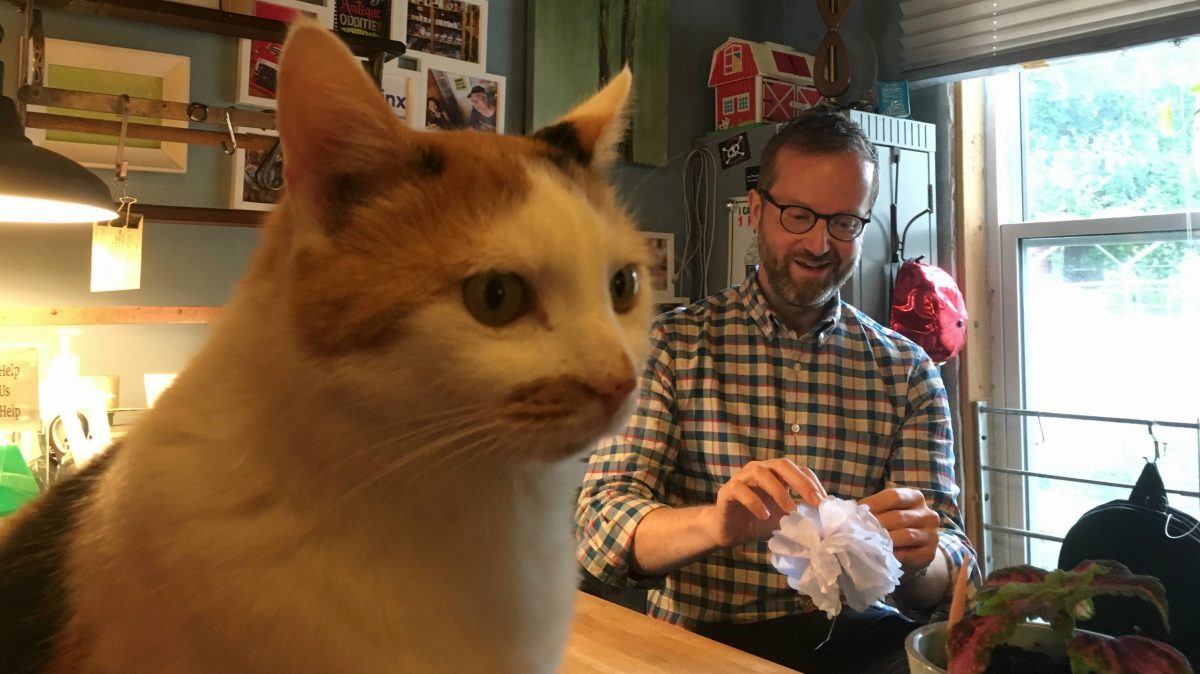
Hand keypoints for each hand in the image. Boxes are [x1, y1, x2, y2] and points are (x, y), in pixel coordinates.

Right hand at [704, 459, 826, 548]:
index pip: (798, 470)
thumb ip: (800, 517)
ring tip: (789, 510)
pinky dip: (755, 502)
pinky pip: (741, 490)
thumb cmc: (757, 522)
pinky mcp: (728, 490)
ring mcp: (742, 478)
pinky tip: (764, 516)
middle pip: (782, 465)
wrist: (729, 532)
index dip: (812, 483)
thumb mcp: (784, 520)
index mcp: (775, 474)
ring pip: (760, 473)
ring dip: (778, 491)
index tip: (824, 502)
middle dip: (800, 482)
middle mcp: (759, 470)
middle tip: (813, 502)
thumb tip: (824, 525)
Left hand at [860, 487, 939, 575]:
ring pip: (905, 535)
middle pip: (898, 517)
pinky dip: (892, 555)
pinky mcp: (929, 554)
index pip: (894, 497)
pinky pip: (908, 554)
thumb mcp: (888, 512)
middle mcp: (928, 514)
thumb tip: (852, 512)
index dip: (874, 504)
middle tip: (858, 531)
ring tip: (867, 542)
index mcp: (915, 497)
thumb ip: (875, 508)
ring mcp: (931, 535)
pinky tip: (880, 555)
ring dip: (884, 540)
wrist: (914, 551)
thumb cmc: (894, 527)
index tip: (857, 513)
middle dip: (875, 525)